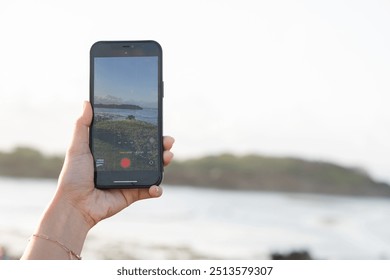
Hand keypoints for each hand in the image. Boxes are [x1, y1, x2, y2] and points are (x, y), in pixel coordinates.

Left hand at [56, 101, 174, 227]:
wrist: (75, 204)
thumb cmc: (73, 176)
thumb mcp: (77, 148)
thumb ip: (83, 126)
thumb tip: (86, 102)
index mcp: (114, 153)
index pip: (134, 140)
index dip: (147, 133)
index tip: (156, 126)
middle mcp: (124, 165)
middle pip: (148, 153)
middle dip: (161, 146)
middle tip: (167, 141)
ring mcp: (130, 180)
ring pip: (153, 169)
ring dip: (163, 163)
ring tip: (167, 157)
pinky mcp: (132, 194)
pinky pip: (149, 190)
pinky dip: (156, 189)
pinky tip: (156, 186)